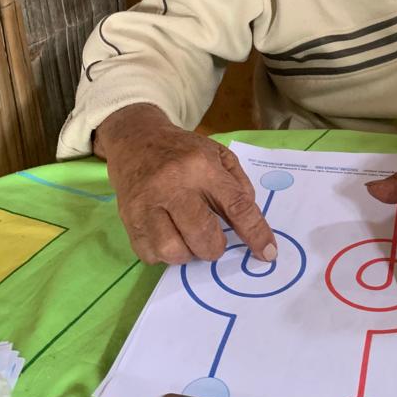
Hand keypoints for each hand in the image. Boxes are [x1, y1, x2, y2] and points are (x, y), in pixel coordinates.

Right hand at [96, 106, 276, 265]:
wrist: (136, 141)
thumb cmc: (183, 151)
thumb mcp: (218, 155)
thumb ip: (239, 186)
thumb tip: (250, 224)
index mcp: (201, 166)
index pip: (236, 206)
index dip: (256, 233)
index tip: (268, 254)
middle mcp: (172, 185)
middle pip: (203, 235)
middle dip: (215, 248)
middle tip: (214, 240)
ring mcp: (146, 204)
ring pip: (173, 251)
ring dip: (188, 254)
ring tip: (189, 238)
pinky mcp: (128, 220)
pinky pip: (150, 255)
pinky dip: (165, 254)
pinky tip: (169, 235)